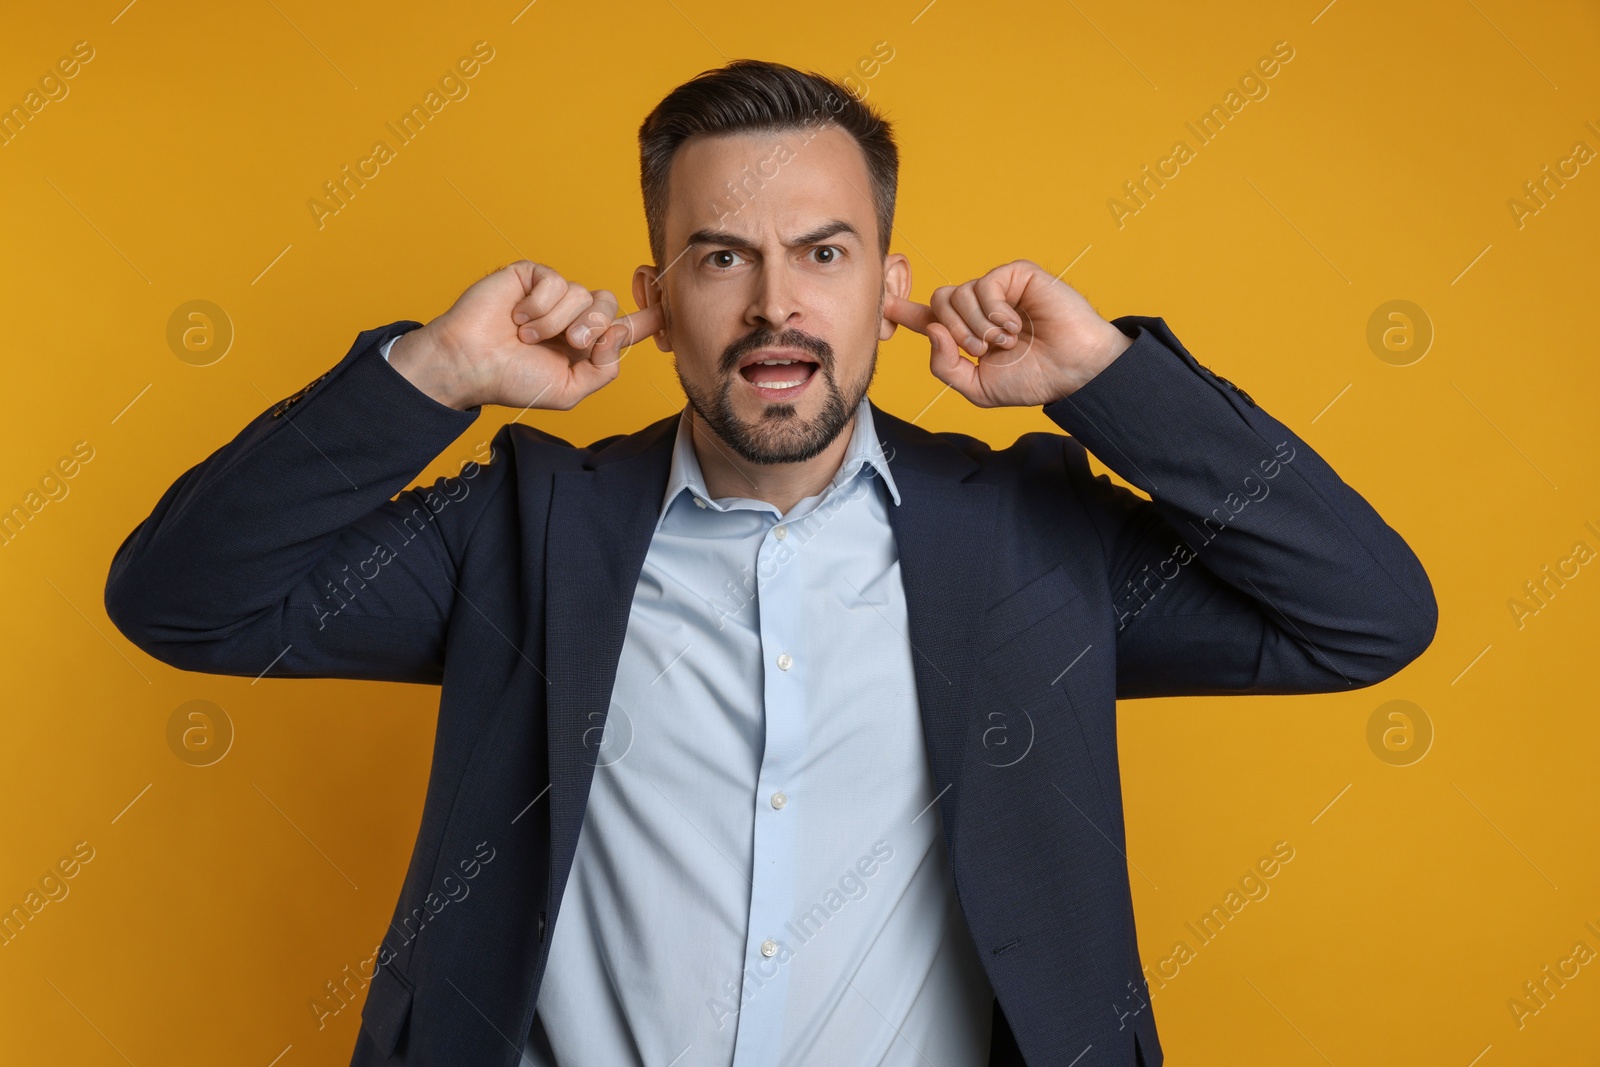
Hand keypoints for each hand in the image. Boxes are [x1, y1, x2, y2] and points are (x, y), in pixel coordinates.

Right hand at [388, 260, 663, 410]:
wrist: (470, 364)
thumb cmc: (513, 380)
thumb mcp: (570, 390)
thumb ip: (604, 370)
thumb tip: (619, 334)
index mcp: (586, 345)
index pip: (625, 326)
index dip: (649, 317)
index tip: (669, 307)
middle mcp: (573, 316)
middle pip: (608, 304)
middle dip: (593, 326)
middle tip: (569, 343)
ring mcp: (553, 295)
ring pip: (581, 293)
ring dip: (556, 321)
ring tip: (527, 336)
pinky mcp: (532, 277)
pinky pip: (555, 281)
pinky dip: (539, 305)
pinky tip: (518, 317)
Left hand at [884, 260, 1132, 406]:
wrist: (1073, 372)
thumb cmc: (1032, 380)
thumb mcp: (976, 387)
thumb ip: (945, 365)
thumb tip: (931, 331)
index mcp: (967, 332)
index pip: (928, 318)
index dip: (903, 310)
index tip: (882, 302)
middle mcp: (979, 307)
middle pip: (939, 302)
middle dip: (955, 332)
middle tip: (984, 350)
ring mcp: (997, 289)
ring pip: (958, 295)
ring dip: (978, 326)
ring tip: (1007, 341)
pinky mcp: (1016, 275)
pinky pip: (984, 285)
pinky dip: (996, 312)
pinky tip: (1016, 325)